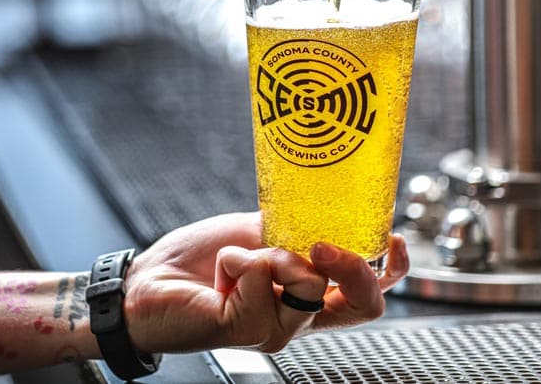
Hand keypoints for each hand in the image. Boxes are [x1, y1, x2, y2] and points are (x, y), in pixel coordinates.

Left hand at [123, 212, 408, 353]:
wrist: (147, 282)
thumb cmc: (197, 263)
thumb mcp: (256, 234)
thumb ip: (291, 230)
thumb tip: (318, 210)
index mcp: (307, 295)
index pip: (367, 294)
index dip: (392, 271)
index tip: (393, 238)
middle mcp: (299, 319)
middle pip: (362, 304)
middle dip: (353, 266)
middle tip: (323, 244)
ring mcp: (275, 329)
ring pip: (307, 283)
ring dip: (270, 253)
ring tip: (238, 256)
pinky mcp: (246, 330)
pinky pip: (261, 279)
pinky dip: (238, 259)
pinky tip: (220, 270)